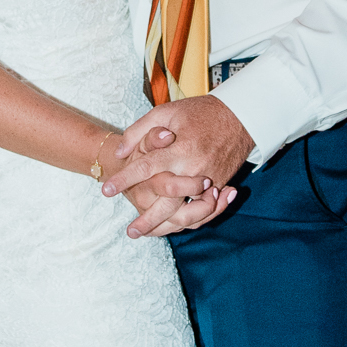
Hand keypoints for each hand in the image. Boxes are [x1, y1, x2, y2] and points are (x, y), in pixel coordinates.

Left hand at [104, 94, 252, 238]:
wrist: (239, 117)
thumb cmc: (199, 113)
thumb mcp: (166, 112)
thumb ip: (139, 130)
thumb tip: (119, 152)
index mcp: (180, 149)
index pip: (146, 168)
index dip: (124, 179)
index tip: (106, 191)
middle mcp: (194, 169)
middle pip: (167, 202)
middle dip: (147, 219)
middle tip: (130, 231)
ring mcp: (209, 180)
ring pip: (187, 213)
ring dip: (166, 226)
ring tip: (148, 234)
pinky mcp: (219, 186)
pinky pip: (203, 211)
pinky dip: (187, 221)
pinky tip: (170, 226)